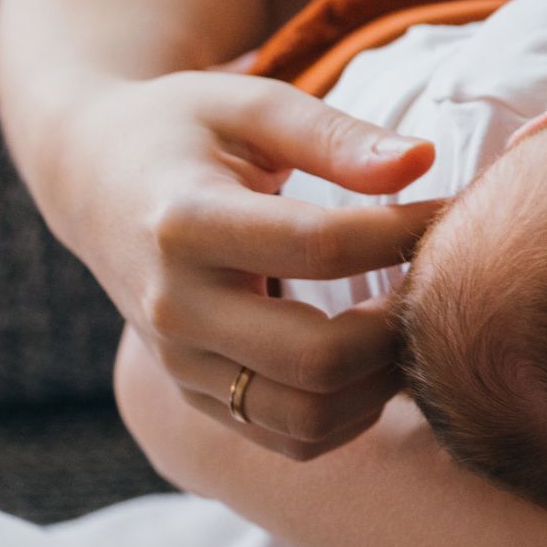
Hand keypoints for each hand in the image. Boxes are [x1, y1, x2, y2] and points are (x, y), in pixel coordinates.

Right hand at [46, 67, 442, 458]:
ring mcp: (181, 364)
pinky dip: (353, 415)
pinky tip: (375, 360)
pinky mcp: (196, 397)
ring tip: (410, 322)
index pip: (320, 247)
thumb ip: (335, 136)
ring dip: (383, 383)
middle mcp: (175, 307)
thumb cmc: (185, 129)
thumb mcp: (251, 106)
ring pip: (309, 417)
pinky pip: (293, 440)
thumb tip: (422, 161)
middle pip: (317, 356)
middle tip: (436, 281)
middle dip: (400, 325)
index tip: (453, 212)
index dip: (403, 233)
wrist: (93, 179)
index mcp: (184, 222)